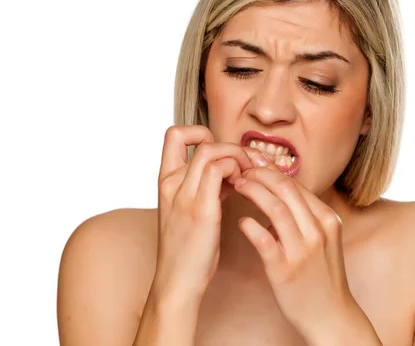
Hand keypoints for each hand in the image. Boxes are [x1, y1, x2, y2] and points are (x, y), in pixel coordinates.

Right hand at [153, 125, 253, 309]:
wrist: (177, 281)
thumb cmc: (187, 249)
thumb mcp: (191, 210)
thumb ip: (208, 187)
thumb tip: (232, 170)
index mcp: (165, 181)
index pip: (174, 135)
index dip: (200, 133)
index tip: (223, 154)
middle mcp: (171, 183)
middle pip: (202, 140)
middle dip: (232, 147)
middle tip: (249, 166)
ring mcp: (184, 194)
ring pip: (212, 150)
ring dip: (238, 157)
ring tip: (249, 177)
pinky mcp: (200, 208)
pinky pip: (220, 170)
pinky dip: (237, 171)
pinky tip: (245, 189)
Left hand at [232, 153, 355, 339]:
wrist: (331, 316)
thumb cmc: (322, 277)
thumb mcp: (324, 240)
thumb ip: (306, 217)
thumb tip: (278, 196)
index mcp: (327, 219)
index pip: (296, 185)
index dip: (271, 172)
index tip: (254, 169)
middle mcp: (317, 231)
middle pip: (286, 189)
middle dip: (260, 175)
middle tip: (241, 173)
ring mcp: (302, 250)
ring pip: (275, 208)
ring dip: (253, 192)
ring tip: (237, 187)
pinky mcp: (285, 270)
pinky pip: (264, 240)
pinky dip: (250, 226)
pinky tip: (241, 221)